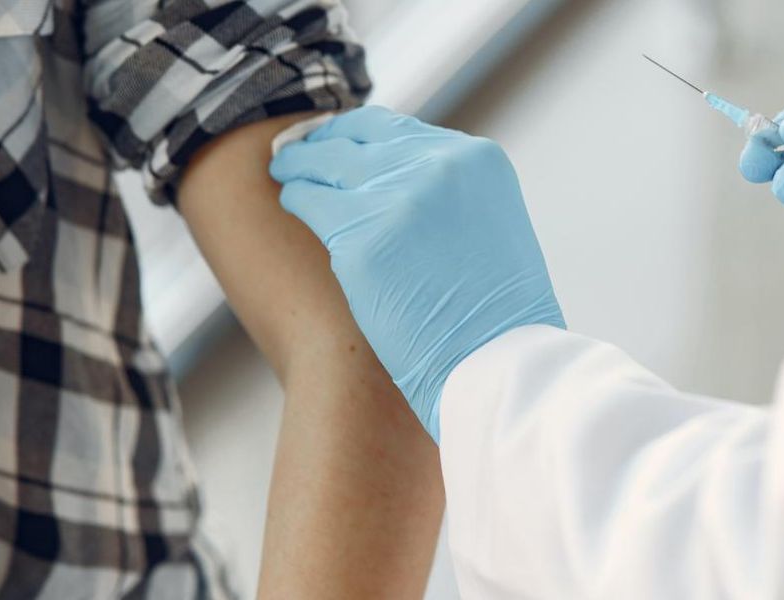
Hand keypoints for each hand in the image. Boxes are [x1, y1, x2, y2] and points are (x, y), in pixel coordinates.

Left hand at [271, 107, 564, 443]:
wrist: (497, 365)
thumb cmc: (496, 317)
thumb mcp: (489, 228)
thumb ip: (450, 194)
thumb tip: (395, 180)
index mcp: (477, 160)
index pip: (398, 129)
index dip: (360, 135)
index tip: (338, 143)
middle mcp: (439, 166)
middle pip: (357, 138)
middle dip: (324, 144)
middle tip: (298, 152)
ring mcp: (397, 199)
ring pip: (326, 163)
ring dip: (302, 166)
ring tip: (286, 172)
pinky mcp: (360, 238)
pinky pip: (308, 201)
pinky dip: (295, 198)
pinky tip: (290, 202)